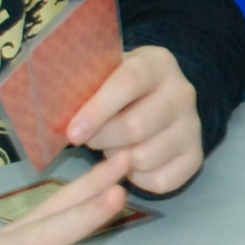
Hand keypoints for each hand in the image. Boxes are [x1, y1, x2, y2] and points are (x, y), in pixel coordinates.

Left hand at [65, 45, 203, 193]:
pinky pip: (161, 181)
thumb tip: (48, 110)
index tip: (72, 133)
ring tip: (113, 148)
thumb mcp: (104, 72)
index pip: (128, 83)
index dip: (98, 109)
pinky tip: (130, 164)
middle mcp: (182, 92)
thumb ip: (83, 85)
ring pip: (145, 157)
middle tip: (88, 140)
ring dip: (118, 160)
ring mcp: (193, 125)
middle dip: (102, 140)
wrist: (159, 94)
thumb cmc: (117, 84)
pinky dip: (138, 179)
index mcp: (156, 63)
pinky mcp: (196, 155)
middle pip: (136, 126)